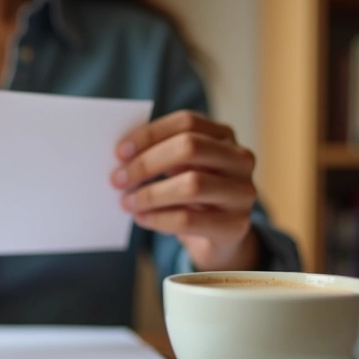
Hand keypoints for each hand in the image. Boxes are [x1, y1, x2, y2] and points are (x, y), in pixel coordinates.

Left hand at [110, 110, 259, 270]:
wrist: (220, 237)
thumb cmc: (192, 194)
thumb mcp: (180, 168)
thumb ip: (160, 155)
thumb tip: (121, 157)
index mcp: (223, 135)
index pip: (186, 122)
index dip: (150, 134)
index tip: (119, 152)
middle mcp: (239, 159)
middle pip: (190, 148)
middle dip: (147, 163)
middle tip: (117, 179)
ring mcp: (241, 192)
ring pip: (192, 185)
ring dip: (150, 194)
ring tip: (126, 202)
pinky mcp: (235, 225)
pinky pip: (189, 220)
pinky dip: (158, 219)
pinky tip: (141, 218)